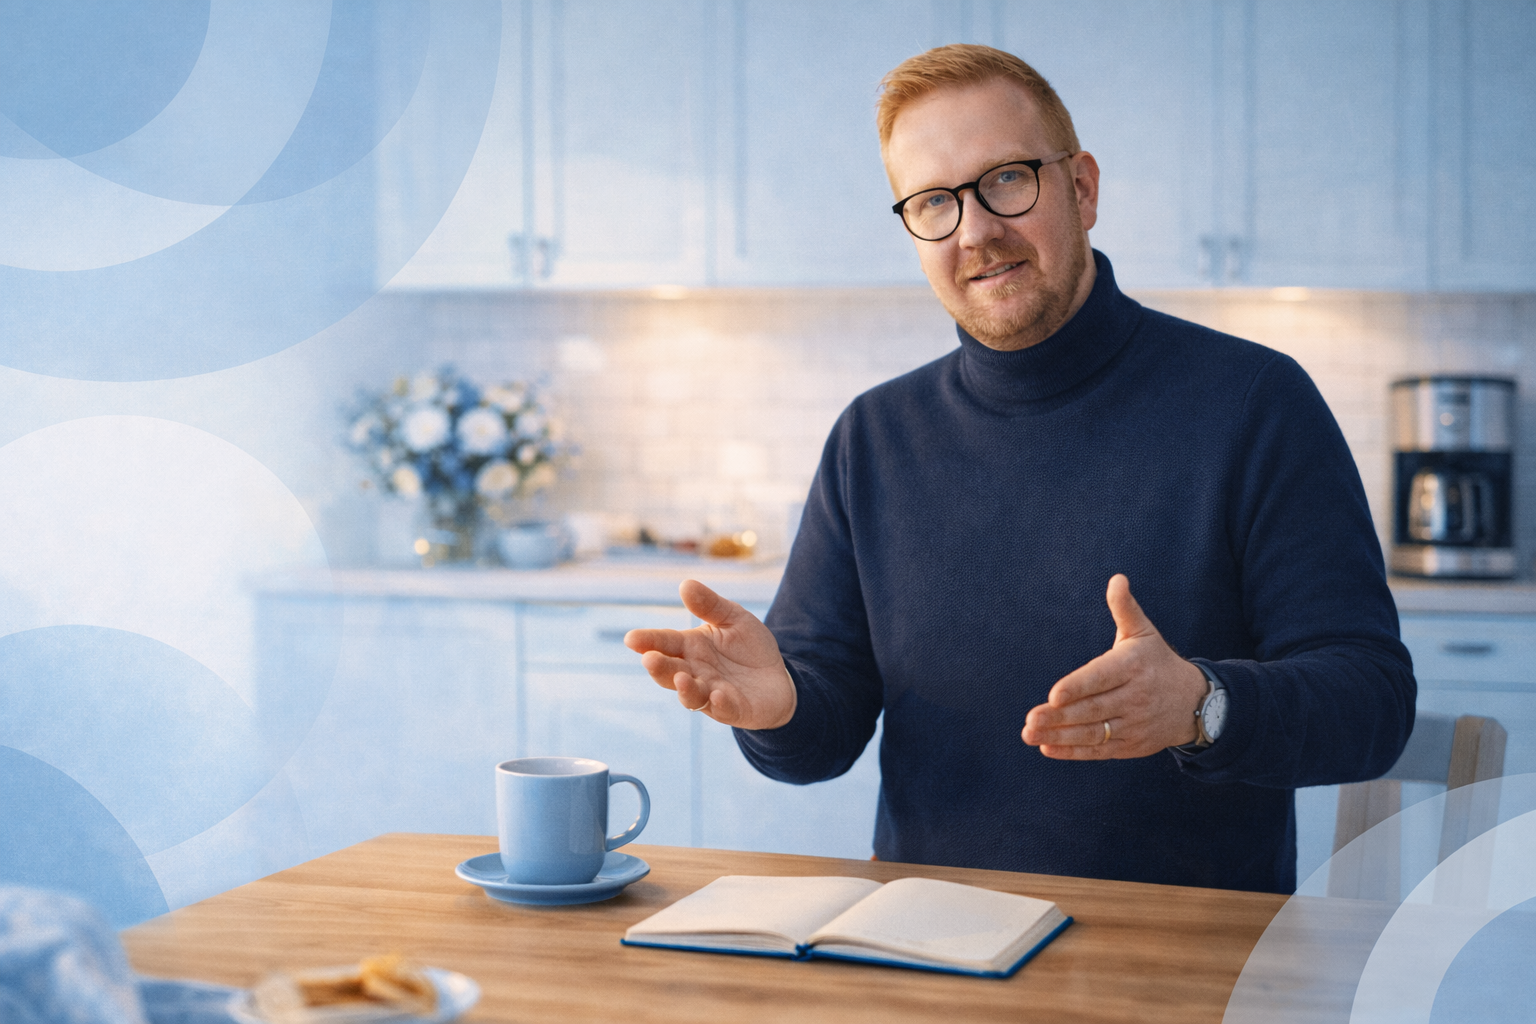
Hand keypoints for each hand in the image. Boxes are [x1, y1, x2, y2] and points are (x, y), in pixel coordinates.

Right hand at [624, 579, 796, 728]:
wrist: (777, 677)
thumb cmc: (748, 647)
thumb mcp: (733, 618)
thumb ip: (710, 605)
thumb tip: (685, 584)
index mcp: (691, 648)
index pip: (665, 643)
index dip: (648, 641)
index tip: (631, 638)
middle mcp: (695, 673)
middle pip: (670, 671)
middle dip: (659, 667)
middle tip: (650, 660)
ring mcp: (711, 694)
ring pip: (691, 695)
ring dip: (684, 689)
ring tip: (681, 678)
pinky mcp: (733, 710)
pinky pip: (723, 710)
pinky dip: (719, 704)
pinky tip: (717, 694)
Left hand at [1021, 574, 1206, 758]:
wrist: (1195, 702)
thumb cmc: (1157, 661)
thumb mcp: (1144, 632)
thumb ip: (1125, 608)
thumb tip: (1117, 579)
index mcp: (1133, 667)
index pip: (1101, 678)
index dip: (1078, 687)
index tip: (1054, 695)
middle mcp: (1135, 697)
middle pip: (1093, 709)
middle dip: (1060, 717)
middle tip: (1030, 720)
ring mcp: (1134, 724)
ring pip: (1094, 733)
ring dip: (1060, 737)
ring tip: (1030, 735)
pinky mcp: (1131, 746)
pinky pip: (1100, 751)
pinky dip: (1074, 752)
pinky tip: (1048, 748)